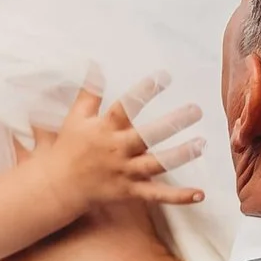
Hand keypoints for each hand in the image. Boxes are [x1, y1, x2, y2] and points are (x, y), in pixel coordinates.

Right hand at [24, 72, 204, 219]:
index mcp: (105, 128)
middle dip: (172, 123)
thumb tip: (95, 64)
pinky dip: (179, 196)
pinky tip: (200, 193)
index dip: (146, 90)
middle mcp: (116, 149)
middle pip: (148, 135)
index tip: (165, 76)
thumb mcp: (76, 116)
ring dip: (180, 155)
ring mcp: (125, 172)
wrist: (58, 185)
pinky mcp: (130, 192)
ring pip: (157, 164)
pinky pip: (157, 195)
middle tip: (196, 110)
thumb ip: (90, 91)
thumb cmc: (70, 147)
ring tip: (202, 144)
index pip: (127, 105)